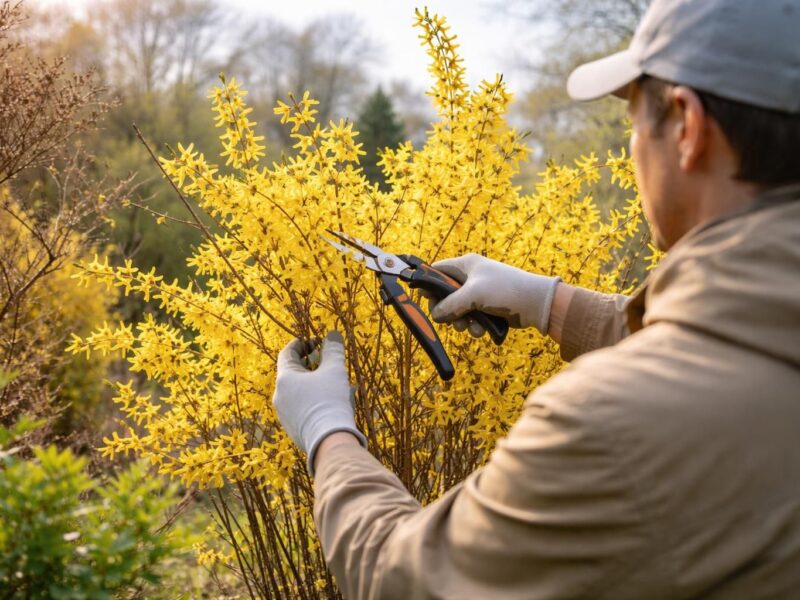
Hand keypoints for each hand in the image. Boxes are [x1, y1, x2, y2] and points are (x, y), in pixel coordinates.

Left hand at [272, 331, 366, 473]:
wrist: (329, 441)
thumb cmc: (330, 400)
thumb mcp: (334, 370)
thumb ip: (333, 350)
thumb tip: (332, 334)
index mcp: (285, 378)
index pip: (287, 353)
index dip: (300, 344)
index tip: (313, 342)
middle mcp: (279, 396)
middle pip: (293, 373)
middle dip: (310, 364)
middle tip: (325, 361)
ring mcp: (284, 414)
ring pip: (299, 392)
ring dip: (314, 383)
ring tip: (334, 383)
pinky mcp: (292, 428)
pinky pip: (302, 407)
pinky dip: (314, 400)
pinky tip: (332, 403)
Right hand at [425, 254, 560, 336]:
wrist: (537, 304)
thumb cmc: (505, 291)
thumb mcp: (473, 295)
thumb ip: (450, 305)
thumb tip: (435, 315)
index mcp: (466, 265)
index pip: (438, 270)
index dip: (429, 284)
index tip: (426, 300)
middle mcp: (471, 278)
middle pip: (446, 295)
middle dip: (447, 310)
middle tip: (448, 320)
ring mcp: (480, 293)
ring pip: (458, 310)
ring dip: (461, 322)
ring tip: (469, 328)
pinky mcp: (488, 308)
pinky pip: (472, 318)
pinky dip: (474, 326)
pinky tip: (481, 331)